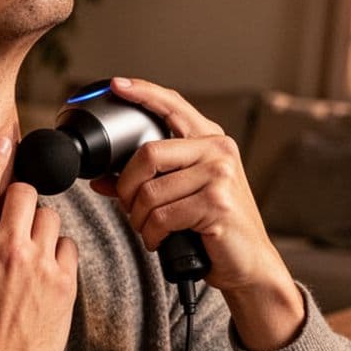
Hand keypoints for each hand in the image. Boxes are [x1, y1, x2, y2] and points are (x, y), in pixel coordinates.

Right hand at [0, 136, 78, 350]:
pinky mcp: (64, 283)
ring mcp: (40, 265)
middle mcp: (7, 248)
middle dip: (17, 196)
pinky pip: (69, 244)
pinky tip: (42, 265)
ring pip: (49, 215)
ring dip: (37, 222)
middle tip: (9, 216)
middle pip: (24, 192)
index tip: (3, 140)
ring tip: (24, 246)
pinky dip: (57, 248)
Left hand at [93, 78, 303, 349]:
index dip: (143, 93)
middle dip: (127, 186)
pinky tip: (161, 240)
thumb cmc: (213, 229)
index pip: (173, 105)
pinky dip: (152, 234)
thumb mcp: (182, 196)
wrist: (249, 265)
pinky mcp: (217, 204)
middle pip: (148, 153)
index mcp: (210, 140)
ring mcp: (220, 175)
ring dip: (139, 218)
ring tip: (151, 229)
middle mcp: (218, 151)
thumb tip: (101, 179)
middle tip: (129, 206)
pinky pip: (162, 216)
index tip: (117, 85)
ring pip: (151, 191)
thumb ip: (145, 181)